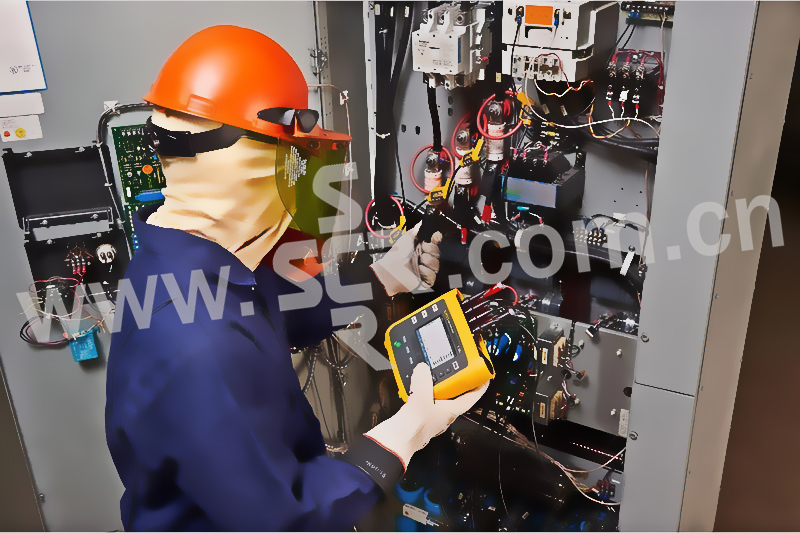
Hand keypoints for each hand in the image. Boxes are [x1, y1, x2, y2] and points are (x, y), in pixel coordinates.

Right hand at [364, 363, 488, 466]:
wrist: (396, 442)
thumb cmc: (414, 427)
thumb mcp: (421, 396)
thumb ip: (423, 379)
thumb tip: (423, 369)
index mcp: (450, 412)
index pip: (470, 400)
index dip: (478, 389)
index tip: (484, 380)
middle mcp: (442, 417)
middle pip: (455, 399)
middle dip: (456, 386)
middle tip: (455, 373)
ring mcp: (430, 420)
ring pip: (439, 401)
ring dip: (438, 390)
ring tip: (432, 377)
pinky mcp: (418, 420)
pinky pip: (424, 404)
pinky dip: (422, 395)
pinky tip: (414, 388)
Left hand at [370, 222, 442, 296]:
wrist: (389, 269)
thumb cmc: (396, 254)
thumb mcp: (406, 238)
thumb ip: (415, 231)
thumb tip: (421, 223)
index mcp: (421, 249)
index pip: (434, 244)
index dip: (436, 239)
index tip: (436, 235)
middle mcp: (424, 259)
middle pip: (437, 253)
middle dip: (430, 250)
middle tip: (420, 250)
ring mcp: (425, 270)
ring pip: (436, 264)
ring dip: (427, 261)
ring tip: (417, 262)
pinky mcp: (425, 281)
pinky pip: (432, 275)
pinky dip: (425, 272)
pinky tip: (417, 270)